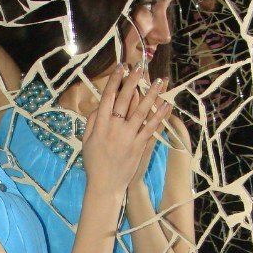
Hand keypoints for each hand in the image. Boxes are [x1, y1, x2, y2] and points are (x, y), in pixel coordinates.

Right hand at [82, 66, 166, 196]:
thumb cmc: (94, 163)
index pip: (108, 97)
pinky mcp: (139, 145)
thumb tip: (98, 106)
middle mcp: (114, 128)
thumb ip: (91, 122)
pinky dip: (159, 115)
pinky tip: (166, 105)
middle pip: (124, 99)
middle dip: (132, 81)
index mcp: (99, 125)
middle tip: (139, 67)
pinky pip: (151, 127)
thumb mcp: (86, 141)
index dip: (114, 81)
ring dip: (151, 94)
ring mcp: (128, 137)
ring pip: (141, 111)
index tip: (121, 68)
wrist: (105, 185)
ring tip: (159, 81)